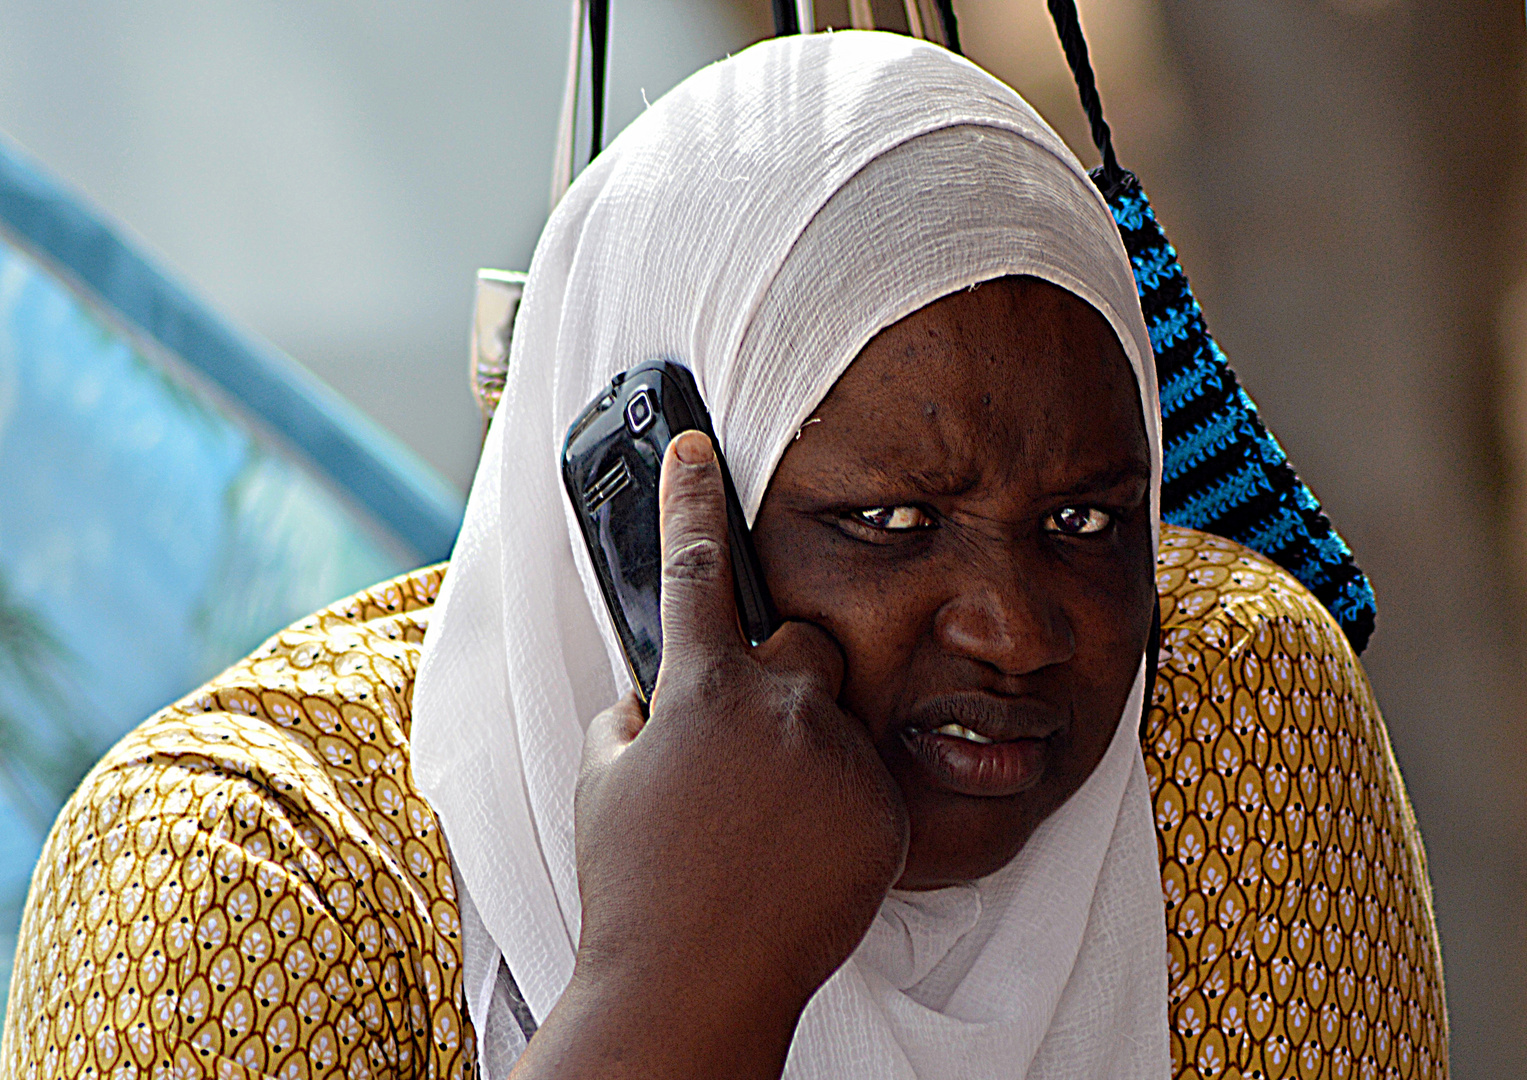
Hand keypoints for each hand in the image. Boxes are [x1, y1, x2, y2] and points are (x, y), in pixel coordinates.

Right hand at [511, 431, 906, 1079]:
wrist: (695, 986)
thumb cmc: (634, 883)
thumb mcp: (602, 779)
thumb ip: (636, 711)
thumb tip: (660, 689)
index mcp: (701, 690)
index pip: (693, 566)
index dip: (689, 499)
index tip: (694, 446)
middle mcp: (780, 708)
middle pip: (804, 643)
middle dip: (779, 677)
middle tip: (746, 741)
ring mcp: (839, 758)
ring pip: (834, 717)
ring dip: (804, 750)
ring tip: (764, 823)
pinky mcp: (883, 807)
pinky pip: (864, 777)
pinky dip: (835, 803)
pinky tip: (796, 853)